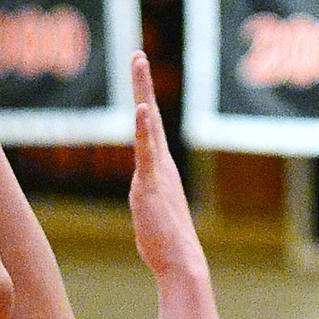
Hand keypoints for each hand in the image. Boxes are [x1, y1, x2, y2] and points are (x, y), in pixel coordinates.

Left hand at [127, 53, 206, 283]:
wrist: (181, 263)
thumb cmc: (166, 247)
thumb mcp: (151, 217)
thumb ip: (147, 202)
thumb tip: (145, 203)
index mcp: (159, 172)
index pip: (148, 133)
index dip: (143, 105)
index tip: (139, 82)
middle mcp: (161, 165)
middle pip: (148, 117)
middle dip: (142, 85)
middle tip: (137, 55)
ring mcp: (157, 172)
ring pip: (147, 124)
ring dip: (142, 91)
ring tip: (137, 62)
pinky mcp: (151, 183)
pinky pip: (147, 150)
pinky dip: (144, 128)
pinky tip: (142, 107)